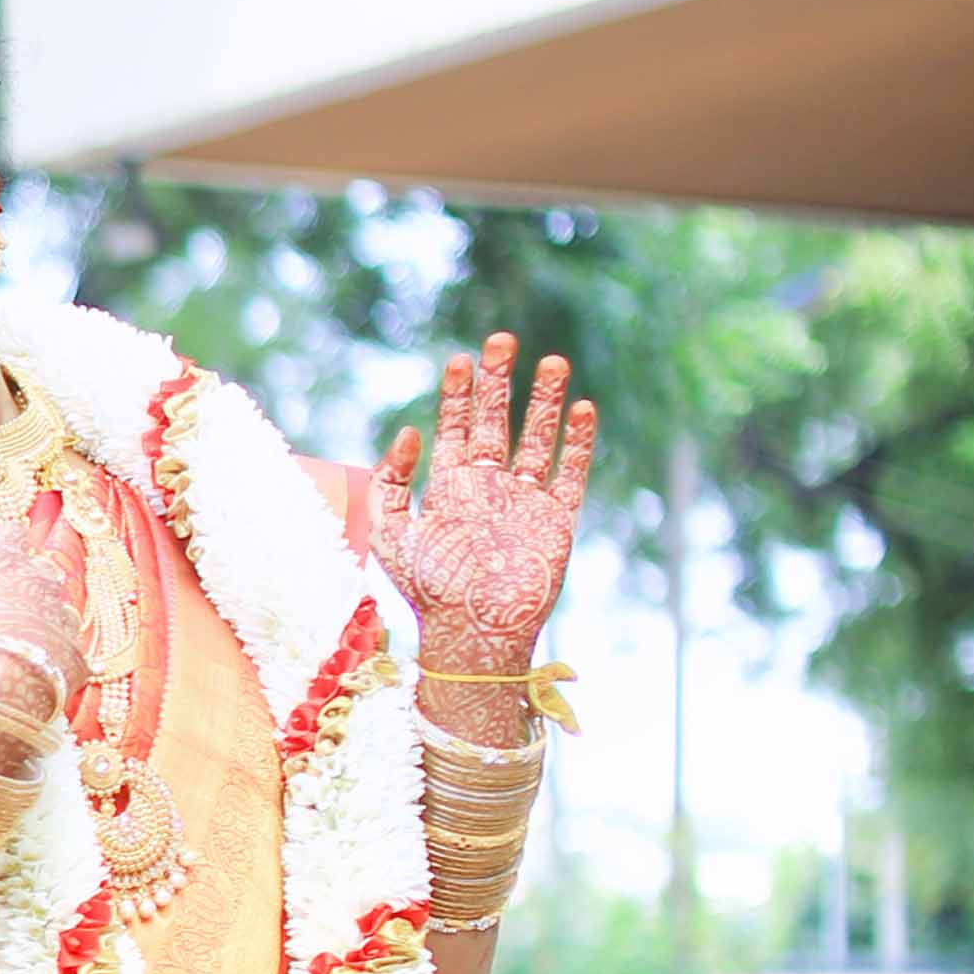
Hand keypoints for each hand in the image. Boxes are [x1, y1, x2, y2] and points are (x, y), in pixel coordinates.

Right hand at [0, 492, 86, 767]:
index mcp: (2, 567)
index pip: (10, 534)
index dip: (1, 544)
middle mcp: (40, 585)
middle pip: (41, 570)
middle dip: (26, 584)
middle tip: (0, 607)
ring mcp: (63, 622)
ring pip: (59, 611)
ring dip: (43, 623)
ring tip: (17, 646)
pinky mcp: (77, 660)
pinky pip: (69, 656)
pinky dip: (55, 664)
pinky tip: (35, 679)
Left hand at [372, 330, 595, 674]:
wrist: (473, 633)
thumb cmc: (429, 592)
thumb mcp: (392, 535)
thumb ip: (391, 483)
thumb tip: (409, 432)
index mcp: (451, 488)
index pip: (456, 428)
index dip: (458, 394)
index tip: (460, 358)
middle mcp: (490, 488)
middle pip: (497, 422)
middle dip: (499, 382)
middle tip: (501, 341)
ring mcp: (525, 501)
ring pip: (538, 439)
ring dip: (544, 401)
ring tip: (551, 361)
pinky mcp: (557, 520)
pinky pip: (571, 473)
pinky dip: (578, 442)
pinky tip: (582, 409)